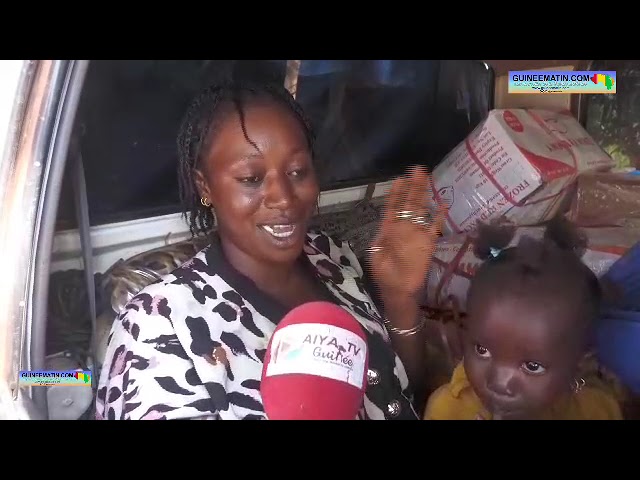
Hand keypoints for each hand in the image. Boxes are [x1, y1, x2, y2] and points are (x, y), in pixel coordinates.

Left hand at [367, 165, 447, 299]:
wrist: (398, 292)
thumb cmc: (385, 275)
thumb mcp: (377, 255)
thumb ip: (383, 240)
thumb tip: (390, 227)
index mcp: (388, 230)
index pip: (392, 207)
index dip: (396, 193)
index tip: (400, 179)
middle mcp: (404, 228)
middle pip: (408, 204)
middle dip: (413, 187)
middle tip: (418, 170)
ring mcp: (417, 235)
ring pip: (421, 211)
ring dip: (424, 195)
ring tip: (426, 178)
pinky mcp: (428, 244)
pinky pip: (435, 228)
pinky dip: (439, 217)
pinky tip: (443, 204)